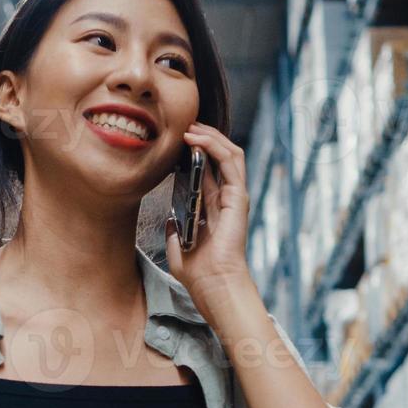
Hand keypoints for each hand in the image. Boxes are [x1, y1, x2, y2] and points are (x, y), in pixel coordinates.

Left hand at [166, 122, 252, 297]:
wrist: (213, 284)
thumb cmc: (198, 273)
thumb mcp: (177, 248)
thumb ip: (175, 232)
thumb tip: (169, 218)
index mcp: (212, 207)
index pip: (207, 169)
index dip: (194, 150)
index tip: (175, 139)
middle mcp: (225, 198)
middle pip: (220, 156)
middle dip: (203, 136)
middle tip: (183, 124)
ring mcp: (234, 196)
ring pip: (228, 153)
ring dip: (210, 135)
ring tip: (190, 125)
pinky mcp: (238, 196)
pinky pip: (230, 162)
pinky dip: (214, 146)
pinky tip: (196, 139)